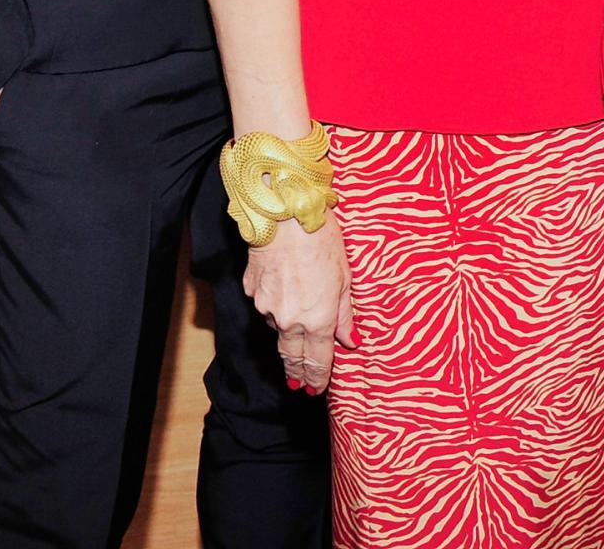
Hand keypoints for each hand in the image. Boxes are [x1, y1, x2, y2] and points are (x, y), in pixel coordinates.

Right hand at [243, 214, 353, 394]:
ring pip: (277, 332)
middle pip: (292, 355)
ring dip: (286, 340)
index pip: (317, 360)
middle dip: (298, 372)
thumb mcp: (345, 277)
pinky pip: (265, 309)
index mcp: (317, 319)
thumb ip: (345, 314)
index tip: (316, 389)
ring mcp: (266, 308)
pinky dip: (274, 311)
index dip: (317, 377)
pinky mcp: (252, 292)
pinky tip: (283, 302)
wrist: (285, 215)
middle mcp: (289, 320)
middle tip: (300, 385)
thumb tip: (350, 340)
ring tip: (293, 349)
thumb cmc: (322, 240)